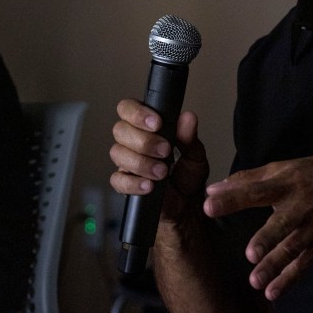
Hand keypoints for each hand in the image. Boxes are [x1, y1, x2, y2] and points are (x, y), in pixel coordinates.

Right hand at [109, 99, 209, 221]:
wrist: (186, 204)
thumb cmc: (187, 174)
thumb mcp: (194, 154)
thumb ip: (190, 136)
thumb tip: (187, 118)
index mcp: (147, 126)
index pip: (129, 108)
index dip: (137, 113)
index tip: (157, 123)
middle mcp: (133, 141)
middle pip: (120, 130)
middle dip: (144, 141)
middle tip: (165, 151)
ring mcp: (126, 162)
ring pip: (118, 153)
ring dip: (141, 162)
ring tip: (162, 172)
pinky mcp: (124, 182)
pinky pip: (118, 179)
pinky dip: (134, 183)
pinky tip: (149, 186)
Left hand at [203, 157, 312, 300]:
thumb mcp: (286, 167)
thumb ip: (249, 179)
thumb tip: (215, 188)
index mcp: (288, 181)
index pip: (256, 188)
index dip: (234, 197)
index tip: (210, 203)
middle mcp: (301, 204)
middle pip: (282, 222)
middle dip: (266, 238)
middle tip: (250, 253)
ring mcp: (312, 226)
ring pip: (293, 247)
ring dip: (275, 265)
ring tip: (256, 280)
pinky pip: (303, 263)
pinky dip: (288, 279)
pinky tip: (272, 291)